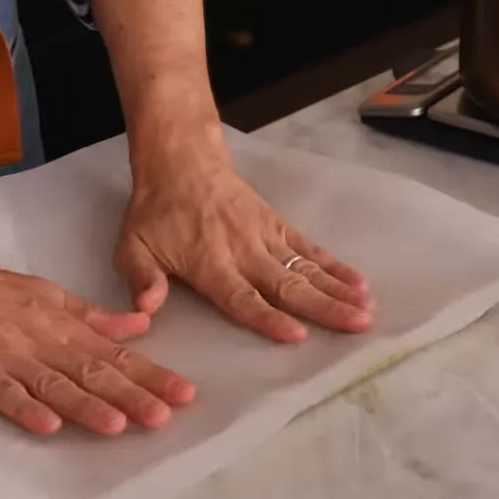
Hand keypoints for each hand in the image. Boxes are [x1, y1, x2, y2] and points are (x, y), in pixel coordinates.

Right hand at [0, 246, 195, 434]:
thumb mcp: (48, 297)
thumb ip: (93, 317)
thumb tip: (141, 326)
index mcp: (62, 326)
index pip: (114, 354)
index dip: (150, 374)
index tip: (185, 393)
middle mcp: (42, 341)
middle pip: (92, 372)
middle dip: (131, 395)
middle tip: (166, 416)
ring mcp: (7, 355)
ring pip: (54, 384)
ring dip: (86, 406)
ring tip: (119, 426)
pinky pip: (1, 391)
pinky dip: (24, 408)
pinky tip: (46, 426)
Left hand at [114, 162, 374, 342]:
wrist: (181, 163)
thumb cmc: (155, 213)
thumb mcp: (132, 247)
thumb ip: (141, 279)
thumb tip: (145, 310)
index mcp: (209, 264)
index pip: (242, 297)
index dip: (268, 318)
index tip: (297, 335)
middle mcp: (244, 252)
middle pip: (288, 286)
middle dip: (324, 307)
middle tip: (356, 325)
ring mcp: (265, 237)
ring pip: (306, 268)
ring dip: (337, 291)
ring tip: (366, 311)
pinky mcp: (278, 226)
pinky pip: (309, 248)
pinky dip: (334, 265)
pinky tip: (358, 283)